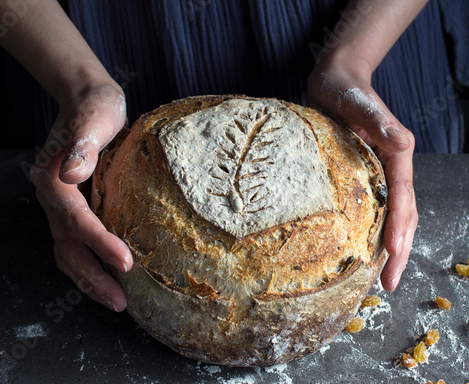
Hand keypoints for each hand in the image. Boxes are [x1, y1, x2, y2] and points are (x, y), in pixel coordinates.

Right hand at [31, 82, 132, 310]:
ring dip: (90, 279)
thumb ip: (84, 144)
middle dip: (92, 278)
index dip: (100, 244)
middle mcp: (53, 198)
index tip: (126, 263)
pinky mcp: (75, 207)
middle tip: (119, 302)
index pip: (77, 221)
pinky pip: (78, 243)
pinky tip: (113, 275)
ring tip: (116, 300)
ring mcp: (62, 206)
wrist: (86, 100)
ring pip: (69, 252)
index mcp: (54, 180)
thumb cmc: (94, 107)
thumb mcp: (95, 117)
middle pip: (68, 248)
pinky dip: (93, 263)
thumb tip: (72, 176)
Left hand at [307, 59, 417, 290]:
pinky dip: (371, 230)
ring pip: (390, 215)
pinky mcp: (362, 173)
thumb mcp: (357, 103)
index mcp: (396, 154)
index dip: (399, 234)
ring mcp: (378, 171)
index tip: (393, 263)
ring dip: (388, 246)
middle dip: (398, 251)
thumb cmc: (344, 87)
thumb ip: (378, 122)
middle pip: (402, 215)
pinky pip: (372, 207)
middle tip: (389, 284)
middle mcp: (392, 166)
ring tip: (381, 276)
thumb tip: (403, 142)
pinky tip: (361, 247)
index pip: (402, 201)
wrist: (335, 78)